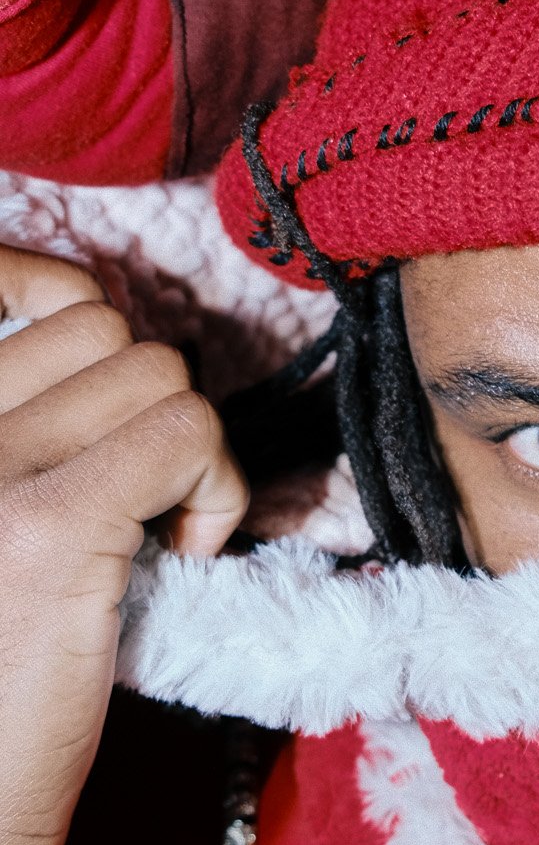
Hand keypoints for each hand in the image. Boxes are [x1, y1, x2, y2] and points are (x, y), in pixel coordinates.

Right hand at [0, 247, 246, 844]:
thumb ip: (30, 444)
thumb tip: (117, 364)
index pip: (19, 286)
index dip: (74, 309)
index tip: (107, 394)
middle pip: (101, 328)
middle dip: (145, 403)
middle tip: (133, 493)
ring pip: (156, 371)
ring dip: (185, 449)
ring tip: (148, 532)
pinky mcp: (47, 524)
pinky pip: (186, 434)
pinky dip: (212, 492)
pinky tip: (178, 559)